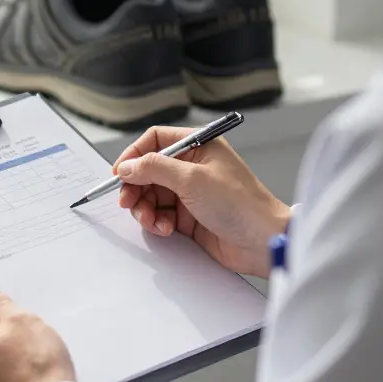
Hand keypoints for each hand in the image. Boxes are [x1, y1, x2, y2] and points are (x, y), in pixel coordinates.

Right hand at [114, 125, 290, 277]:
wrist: (262, 241)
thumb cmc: (241, 204)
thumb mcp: (192, 179)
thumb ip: (154, 168)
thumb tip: (127, 166)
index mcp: (198, 146)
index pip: (155, 140)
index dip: (134, 155)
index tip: (120, 172)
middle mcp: (193, 167)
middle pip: (148, 171)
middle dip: (135, 187)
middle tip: (127, 201)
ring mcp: (190, 193)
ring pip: (151, 195)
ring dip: (144, 208)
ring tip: (151, 220)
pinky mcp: (189, 216)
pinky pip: (160, 215)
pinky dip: (156, 222)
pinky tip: (165, 229)